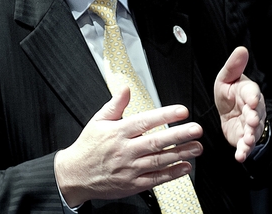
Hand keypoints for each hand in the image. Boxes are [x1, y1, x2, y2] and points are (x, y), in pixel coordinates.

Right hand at [55, 86, 203, 206]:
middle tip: (196, 129)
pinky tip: (185, 166)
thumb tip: (125, 88)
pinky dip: (172, 174)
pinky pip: (156, 179)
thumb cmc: (88, 147)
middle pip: (156, 142)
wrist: (75, 175)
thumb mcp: (97, 121)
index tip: (181, 111)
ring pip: (159, 160)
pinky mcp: (133, 184)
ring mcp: (130, 168)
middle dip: (179, 135)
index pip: (145, 121)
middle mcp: (126, 150)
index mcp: (118, 132)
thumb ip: (115, 105)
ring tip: (197, 147)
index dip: (165, 116)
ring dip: (181, 154)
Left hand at [215, 46, 265, 162]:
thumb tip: (241, 49)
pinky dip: (244, 151)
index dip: (253, 97)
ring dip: (251, 136)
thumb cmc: (230, 93)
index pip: (253, 93)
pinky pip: (246, 145)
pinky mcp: (245, 137)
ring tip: (247, 140)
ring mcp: (251, 125)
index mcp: (248, 92)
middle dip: (254, 118)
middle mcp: (254, 109)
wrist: (228, 112)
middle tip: (251, 121)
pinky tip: (240, 156)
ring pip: (254, 131)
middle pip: (256, 113)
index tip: (252, 100)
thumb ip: (234, 66)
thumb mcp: (226, 77)